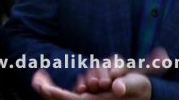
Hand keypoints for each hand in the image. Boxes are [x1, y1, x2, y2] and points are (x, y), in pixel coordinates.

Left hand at [31, 48, 165, 98]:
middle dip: (50, 92)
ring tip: (42, 80)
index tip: (44, 89)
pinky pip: (70, 95)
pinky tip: (46, 82)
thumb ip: (127, 84)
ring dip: (53, 91)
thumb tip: (117, 87)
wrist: (142, 94)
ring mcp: (89, 99)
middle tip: (36, 81)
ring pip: (66, 97)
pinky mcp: (88, 97)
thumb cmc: (138, 88)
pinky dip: (57, 91)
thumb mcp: (136, 84)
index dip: (59, 95)